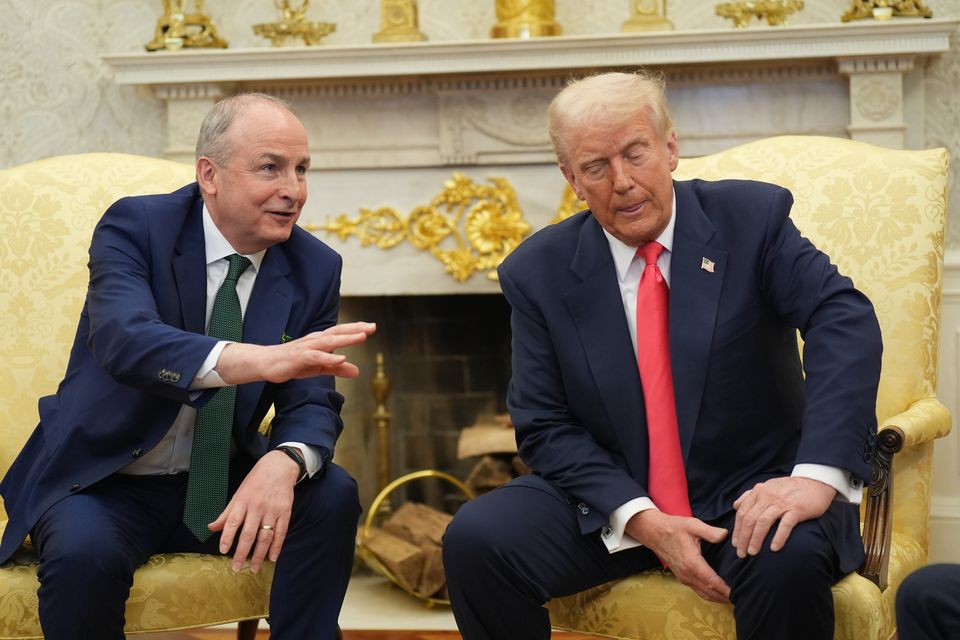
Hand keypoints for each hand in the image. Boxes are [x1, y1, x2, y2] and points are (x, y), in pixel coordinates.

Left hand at [208, 449, 300, 571]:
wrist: (279, 467)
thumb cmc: (256, 480)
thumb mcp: (238, 493)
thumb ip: (227, 513)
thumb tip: (211, 527)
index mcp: (243, 501)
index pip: (233, 522)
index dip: (227, 537)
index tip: (223, 551)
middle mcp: (257, 506)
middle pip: (248, 534)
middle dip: (242, 553)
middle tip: (237, 568)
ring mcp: (272, 510)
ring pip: (265, 536)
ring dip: (259, 554)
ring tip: (254, 568)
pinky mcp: (285, 512)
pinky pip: (281, 532)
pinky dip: (277, 546)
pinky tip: (273, 557)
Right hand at [217, 321, 375, 384]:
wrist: (266, 364)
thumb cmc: (292, 363)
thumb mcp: (319, 367)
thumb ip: (337, 368)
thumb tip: (357, 371)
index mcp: (319, 341)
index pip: (340, 332)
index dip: (356, 329)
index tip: (372, 326)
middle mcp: (314, 341)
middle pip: (337, 332)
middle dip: (355, 329)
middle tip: (372, 327)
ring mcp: (306, 348)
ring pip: (328, 341)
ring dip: (345, 338)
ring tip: (362, 336)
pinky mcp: (298, 358)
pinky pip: (316, 357)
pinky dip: (329, 357)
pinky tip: (341, 358)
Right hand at [626, 509, 731, 602]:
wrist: (654, 532)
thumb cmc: (673, 527)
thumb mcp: (692, 524)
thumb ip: (710, 531)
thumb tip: (725, 535)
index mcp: (691, 563)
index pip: (712, 581)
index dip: (726, 589)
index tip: (738, 591)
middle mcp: (687, 574)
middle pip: (709, 592)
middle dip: (725, 597)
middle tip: (741, 596)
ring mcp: (684, 577)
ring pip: (704, 594)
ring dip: (718, 598)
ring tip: (732, 597)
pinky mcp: (682, 577)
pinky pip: (698, 590)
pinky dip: (709, 594)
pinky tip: (718, 591)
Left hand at [731, 476, 835, 557]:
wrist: (815, 483)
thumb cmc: (789, 488)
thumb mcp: (767, 487)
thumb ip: (750, 495)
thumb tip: (735, 506)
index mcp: (759, 492)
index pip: (742, 512)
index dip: (737, 530)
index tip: (735, 544)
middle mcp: (767, 496)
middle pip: (750, 519)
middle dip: (743, 538)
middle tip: (741, 553)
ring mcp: (782, 503)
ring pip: (763, 522)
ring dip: (756, 539)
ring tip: (752, 552)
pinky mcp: (797, 510)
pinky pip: (785, 525)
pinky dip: (778, 537)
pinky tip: (774, 548)